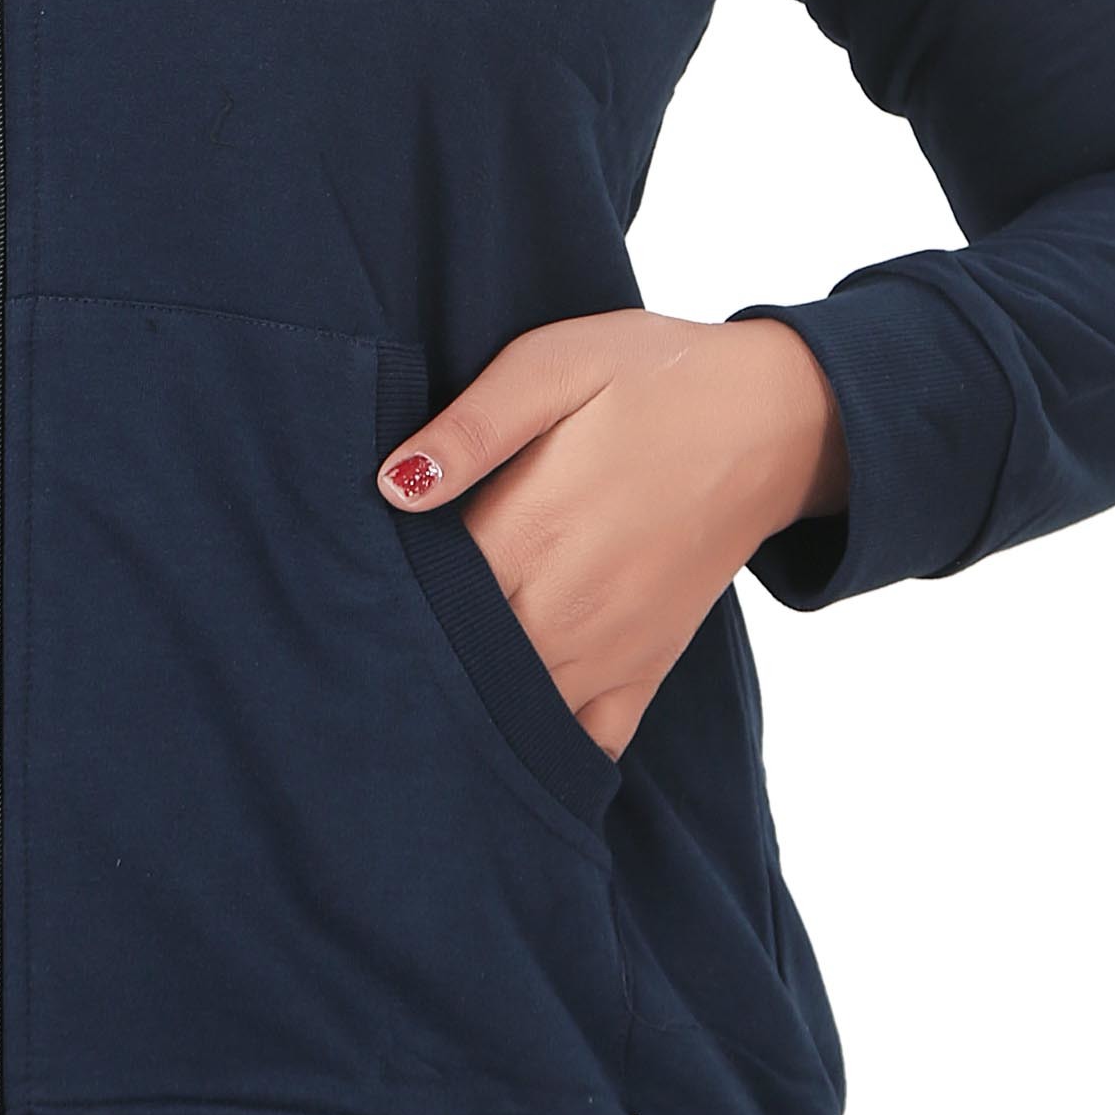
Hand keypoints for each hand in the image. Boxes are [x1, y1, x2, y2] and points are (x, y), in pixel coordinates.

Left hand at [373, 311, 846, 758]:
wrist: (772, 419)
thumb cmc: (651, 377)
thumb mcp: (552, 364)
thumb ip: (471, 427)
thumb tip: (392, 485)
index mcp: (530, 530)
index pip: (424, 595)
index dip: (378, 593)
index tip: (341, 583)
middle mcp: (566, 607)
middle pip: (461, 665)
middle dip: (411, 656)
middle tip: (361, 641)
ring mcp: (611, 648)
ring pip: (515, 713)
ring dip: (467, 705)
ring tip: (416, 681)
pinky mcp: (647, 667)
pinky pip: (591, 743)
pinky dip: (547, 750)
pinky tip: (506, 736)